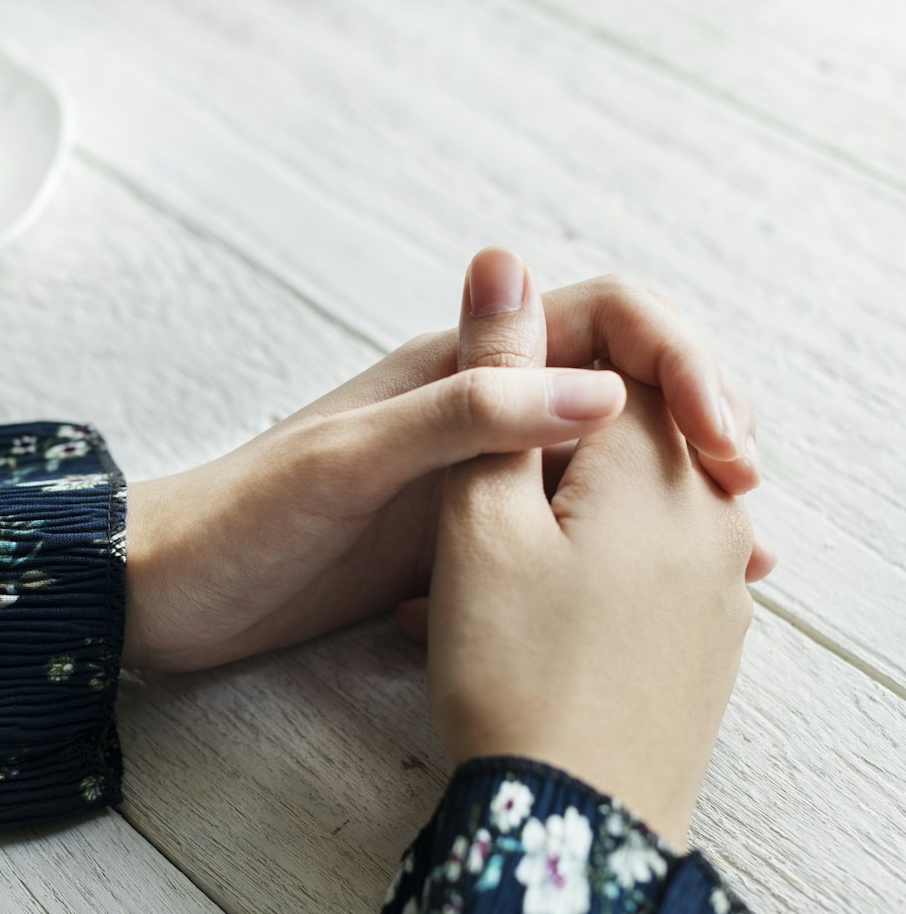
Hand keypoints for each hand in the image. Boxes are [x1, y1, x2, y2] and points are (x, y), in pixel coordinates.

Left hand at [124, 249, 774, 671]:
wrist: (168, 590)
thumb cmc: (239, 518)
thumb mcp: (351, 461)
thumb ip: (466, 417)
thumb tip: (605, 395)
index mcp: (456, 365)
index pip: (604, 318)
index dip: (680, 361)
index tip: (723, 439)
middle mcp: (475, 409)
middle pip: (619, 387)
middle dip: (692, 430)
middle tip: (744, 511)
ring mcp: (470, 475)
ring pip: (597, 463)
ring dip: (662, 498)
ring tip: (729, 563)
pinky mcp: (457, 537)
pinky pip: (556, 529)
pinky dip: (608, 551)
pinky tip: (642, 595)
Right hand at [423, 274, 758, 845]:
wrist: (569, 823)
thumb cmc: (510, 664)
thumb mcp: (476, 509)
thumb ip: (490, 377)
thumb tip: (502, 257)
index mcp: (657, 462)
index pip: (617, 359)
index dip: (536, 375)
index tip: (486, 424)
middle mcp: (710, 512)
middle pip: (625, 430)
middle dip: (540, 456)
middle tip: (471, 509)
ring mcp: (719, 583)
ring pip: (625, 501)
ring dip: (546, 518)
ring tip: (472, 575)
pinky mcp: (705, 639)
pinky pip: (644, 566)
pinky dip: (574, 569)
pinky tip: (512, 616)